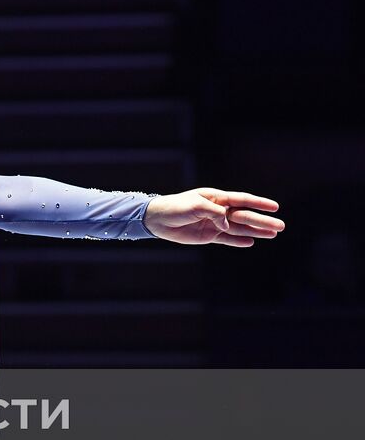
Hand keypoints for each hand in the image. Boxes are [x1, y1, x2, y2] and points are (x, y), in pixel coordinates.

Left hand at [143, 189, 283, 246]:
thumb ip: (215, 213)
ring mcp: (214, 223)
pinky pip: (227, 239)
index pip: (242, 200)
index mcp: (216, 198)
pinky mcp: (208, 235)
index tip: (275, 206)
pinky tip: (252, 242)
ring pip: (240, 228)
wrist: (157, 219)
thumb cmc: (176, 207)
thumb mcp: (196, 205)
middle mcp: (218, 210)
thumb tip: (228, 224)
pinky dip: (239, 241)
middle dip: (263, 221)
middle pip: (245, 216)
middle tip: (282, 226)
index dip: (259, 203)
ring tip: (274, 234)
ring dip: (256, 231)